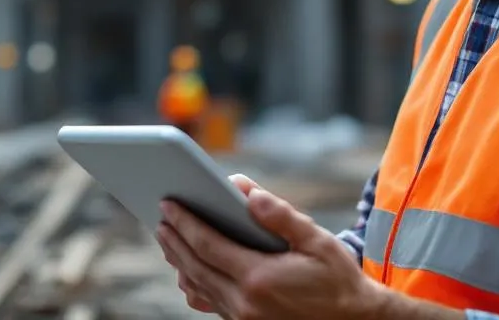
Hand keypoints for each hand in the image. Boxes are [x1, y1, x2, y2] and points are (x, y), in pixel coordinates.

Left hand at [156, 174, 380, 319]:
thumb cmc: (338, 279)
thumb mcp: (317, 241)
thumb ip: (281, 215)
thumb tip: (248, 192)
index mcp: (260, 278)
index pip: (208, 245)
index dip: (185, 223)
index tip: (168, 204)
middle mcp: (245, 303)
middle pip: (195, 266)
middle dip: (174, 240)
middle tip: (161, 216)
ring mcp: (243, 318)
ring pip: (198, 287)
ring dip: (179, 261)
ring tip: (168, 238)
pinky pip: (210, 304)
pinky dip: (194, 285)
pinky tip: (188, 272)